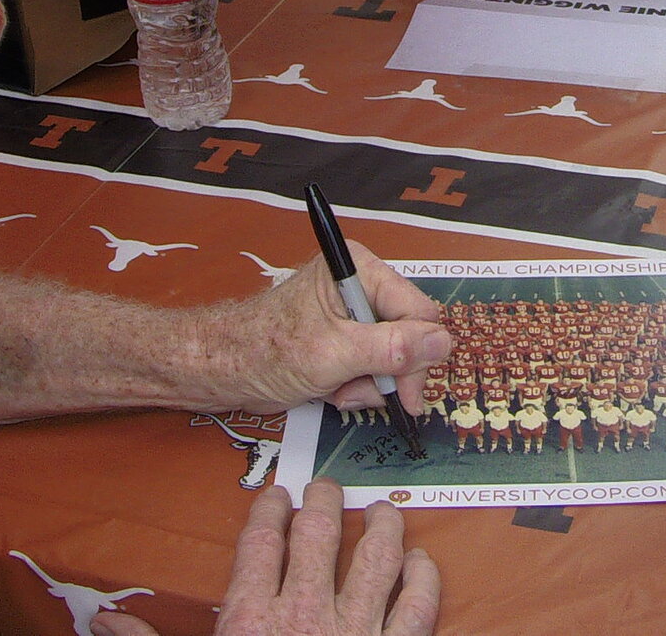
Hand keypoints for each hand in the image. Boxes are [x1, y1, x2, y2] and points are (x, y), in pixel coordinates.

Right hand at [91, 483, 437, 635]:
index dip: (270, 511)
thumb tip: (101, 622)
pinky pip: (419, 606)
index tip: (277, 496)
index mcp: (251, 619)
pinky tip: (422, 561)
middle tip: (327, 489)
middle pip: (320, 535)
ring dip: (384, 526)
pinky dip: (424, 577)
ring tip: (384, 510)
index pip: (261, 543)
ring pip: (378, 558)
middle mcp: (306, 614)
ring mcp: (356, 632)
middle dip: (325, 503)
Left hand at [200, 244, 450, 414]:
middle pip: (410, 334)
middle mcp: (362, 285)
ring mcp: (354, 314)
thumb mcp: (334, 353)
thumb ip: (390, 349)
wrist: (222, 371)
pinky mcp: (346, 339)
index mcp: (360, 269)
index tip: (406, 394)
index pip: (418, 311)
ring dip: (371, 384)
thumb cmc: (266, 352)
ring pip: (395, 356)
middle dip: (388, 373)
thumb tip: (444, 343)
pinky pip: (375, 365)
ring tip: (339, 392)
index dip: (417, 354)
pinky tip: (335, 391)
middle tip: (358, 395)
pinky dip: (360, 386)